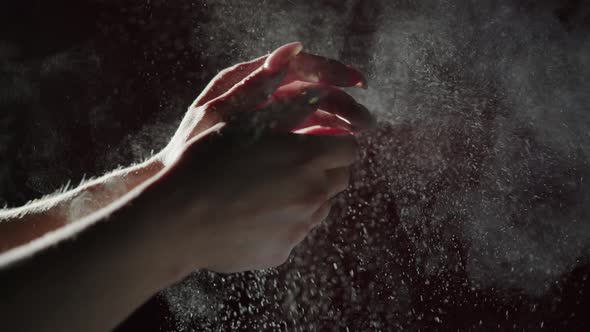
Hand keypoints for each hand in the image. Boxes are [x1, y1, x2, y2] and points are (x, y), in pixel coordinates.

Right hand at [145, 42, 374, 276]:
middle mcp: (311, 194)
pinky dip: (285, 222)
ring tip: (269, 189)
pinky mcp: (282, 251)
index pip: (349, 148)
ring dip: (308, 195)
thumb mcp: (246, 123)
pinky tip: (253, 215)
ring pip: (322, 207)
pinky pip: (296, 232)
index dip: (336, 142)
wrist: (177, 218)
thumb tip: (320, 96)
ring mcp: (299, 227)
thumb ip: (290, 110)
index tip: (320, 142)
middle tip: (295, 164)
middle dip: (325, 169)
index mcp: (306, 158)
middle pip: (340, 179)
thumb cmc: (206, 162)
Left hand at [161, 42, 374, 164]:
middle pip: (314, 93)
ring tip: (358, 138)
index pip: (301, 67)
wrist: (177, 181)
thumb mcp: (221, 110)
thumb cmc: (193, 143)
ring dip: (339, 124)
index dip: (332, 71)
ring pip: (314, 116)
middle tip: (366, 123)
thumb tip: (292, 49)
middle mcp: (266, 98)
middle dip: (344, 104)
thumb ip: (254, 81)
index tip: (358, 83)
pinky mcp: (276, 144)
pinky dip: (323, 141)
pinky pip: (305, 138)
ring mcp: (272, 122)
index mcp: (254, 82)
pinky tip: (337, 150)